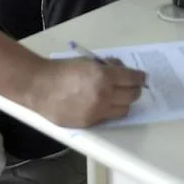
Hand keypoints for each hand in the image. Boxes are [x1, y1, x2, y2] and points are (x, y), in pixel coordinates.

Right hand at [28, 57, 146, 126]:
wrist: (40, 87)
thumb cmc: (62, 70)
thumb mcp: (88, 61)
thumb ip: (107, 66)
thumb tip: (121, 69)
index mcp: (103, 75)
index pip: (132, 78)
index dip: (140, 77)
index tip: (142, 77)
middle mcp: (104, 94)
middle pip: (132, 95)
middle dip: (135, 90)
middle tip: (133, 86)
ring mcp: (97, 110)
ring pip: (124, 110)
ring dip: (125, 102)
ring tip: (119, 97)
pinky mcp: (90, 123)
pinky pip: (108, 117)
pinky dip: (110, 110)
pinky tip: (104, 104)